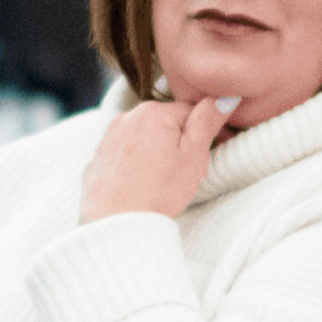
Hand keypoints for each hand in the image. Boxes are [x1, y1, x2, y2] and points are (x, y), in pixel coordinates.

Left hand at [80, 94, 241, 223]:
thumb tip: (223, 97)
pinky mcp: (98, 160)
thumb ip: (207, 121)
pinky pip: (125, 156)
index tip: (208, 153)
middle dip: (178, 142)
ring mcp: (108, 138)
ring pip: (144, 139)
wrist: (119, 225)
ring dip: (156, 152)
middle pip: (165, 124)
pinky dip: (135, 165)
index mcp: (153, 112)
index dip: (204, 132)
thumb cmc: (160, 191)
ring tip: (162, 182)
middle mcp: (126, 118)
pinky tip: (141, 185)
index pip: (189, 111)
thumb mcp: (194, 155)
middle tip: (184, 172)